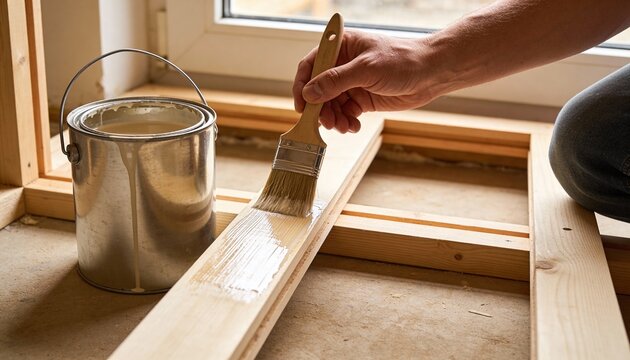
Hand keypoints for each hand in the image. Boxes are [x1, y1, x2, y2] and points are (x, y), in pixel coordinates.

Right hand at [293, 30, 445, 132]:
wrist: (432, 73)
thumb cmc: (403, 60)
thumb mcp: (366, 69)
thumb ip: (336, 81)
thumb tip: (310, 93)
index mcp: (341, 48)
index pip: (310, 65)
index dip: (302, 85)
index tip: (302, 105)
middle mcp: (343, 65)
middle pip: (318, 90)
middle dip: (320, 108)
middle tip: (326, 122)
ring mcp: (352, 84)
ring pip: (330, 105)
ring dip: (333, 119)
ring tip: (343, 127)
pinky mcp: (362, 99)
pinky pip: (345, 114)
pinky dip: (346, 123)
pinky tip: (353, 127)